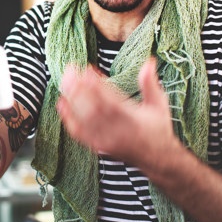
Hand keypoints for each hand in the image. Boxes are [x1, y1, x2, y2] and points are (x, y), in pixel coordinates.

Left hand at [56, 58, 177, 168]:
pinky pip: (79, 133)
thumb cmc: (158, 129)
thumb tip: (149, 61)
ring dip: (71, 99)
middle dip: (78, 88)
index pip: (110, 100)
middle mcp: (117, 132)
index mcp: (132, 120)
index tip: (87, 68)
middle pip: (92, 108)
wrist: (158, 160)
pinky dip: (68, 118)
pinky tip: (62, 104)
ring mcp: (105, 140)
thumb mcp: (159, 105)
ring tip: (64, 81)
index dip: (96, 84)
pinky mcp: (98, 146)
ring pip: (83, 119)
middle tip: (70, 70)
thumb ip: (150, 83)